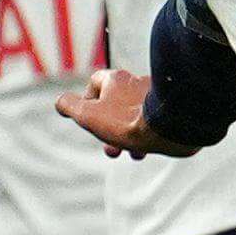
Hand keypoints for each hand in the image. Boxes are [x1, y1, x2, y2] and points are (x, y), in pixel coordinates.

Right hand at [57, 68, 194, 158]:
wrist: (172, 126)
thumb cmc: (128, 120)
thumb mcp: (88, 115)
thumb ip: (69, 106)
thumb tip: (61, 103)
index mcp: (117, 79)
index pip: (95, 82)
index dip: (86, 101)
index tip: (87, 119)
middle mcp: (138, 82)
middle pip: (117, 104)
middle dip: (109, 130)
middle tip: (111, 150)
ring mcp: (158, 96)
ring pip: (137, 117)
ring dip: (130, 138)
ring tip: (135, 155)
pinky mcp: (174, 109)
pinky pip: (156, 122)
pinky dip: (149, 136)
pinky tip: (151, 149)